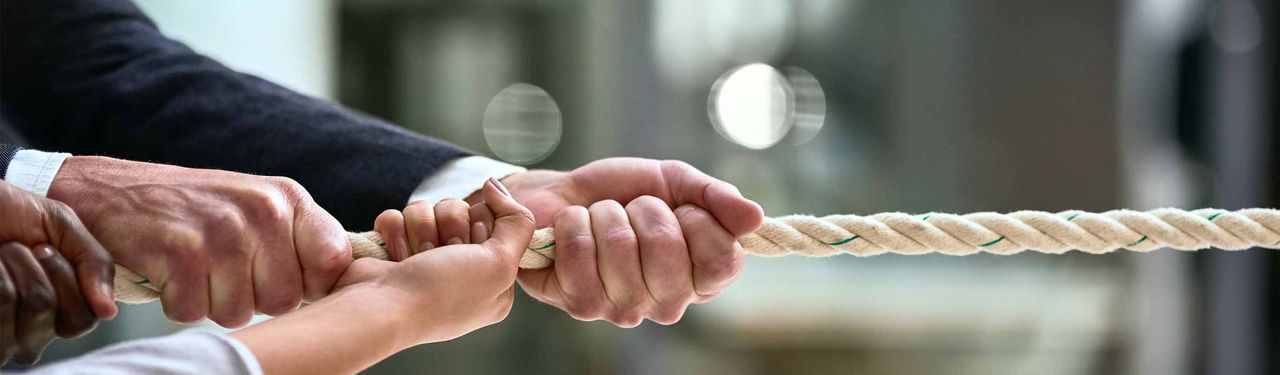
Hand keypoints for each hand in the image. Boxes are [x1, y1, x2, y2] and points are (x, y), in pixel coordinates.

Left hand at [1, 182, 115, 364]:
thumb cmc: (9, 214)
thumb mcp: (63, 226)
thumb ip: (95, 264)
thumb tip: (109, 311)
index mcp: (60, 308)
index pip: (85, 319)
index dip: (69, 281)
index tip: (44, 248)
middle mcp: (34, 329)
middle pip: (66, 317)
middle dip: (45, 269)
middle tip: (21, 249)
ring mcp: (6, 334)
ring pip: (37, 309)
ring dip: (18, 268)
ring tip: (0, 255)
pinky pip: (4, 306)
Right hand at [48, 156, 350, 326]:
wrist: (111, 191)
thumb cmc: (193, 209)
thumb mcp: (257, 206)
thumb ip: (299, 238)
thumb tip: (341, 277)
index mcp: (287, 199)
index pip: (334, 259)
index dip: (313, 283)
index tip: (289, 280)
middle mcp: (262, 211)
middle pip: (284, 300)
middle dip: (252, 298)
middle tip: (222, 270)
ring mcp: (223, 232)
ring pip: (240, 312)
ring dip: (212, 302)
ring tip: (194, 267)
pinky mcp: (182, 254)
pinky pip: (195, 312)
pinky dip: (178, 303)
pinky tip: (169, 272)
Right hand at [337, 179, 533, 342]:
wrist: (382, 310)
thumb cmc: (444, 293)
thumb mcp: (501, 264)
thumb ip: (518, 223)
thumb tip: (495, 186)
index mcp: (493, 277)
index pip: (494, 221)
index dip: (482, 227)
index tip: (471, 250)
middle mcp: (460, 268)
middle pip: (462, 210)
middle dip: (451, 226)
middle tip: (442, 254)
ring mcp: (425, 259)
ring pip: (430, 208)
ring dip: (421, 228)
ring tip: (416, 258)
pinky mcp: (395, 249)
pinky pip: (399, 214)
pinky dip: (395, 230)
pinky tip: (396, 256)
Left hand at [466, 158, 763, 326]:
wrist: (564, 194)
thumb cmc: (624, 193)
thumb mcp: (676, 182)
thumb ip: (717, 197)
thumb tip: (755, 217)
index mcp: (701, 278)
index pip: (723, 261)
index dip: (699, 221)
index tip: (681, 208)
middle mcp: (669, 303)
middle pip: (668, 251)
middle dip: (646, 210)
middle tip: (634, 209)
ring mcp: (625, 309)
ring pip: (620, 247)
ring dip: (606, 214)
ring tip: (601, 218)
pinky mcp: (582, 305)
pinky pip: (580, 254)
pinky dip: (574, 223)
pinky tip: (574, 229)